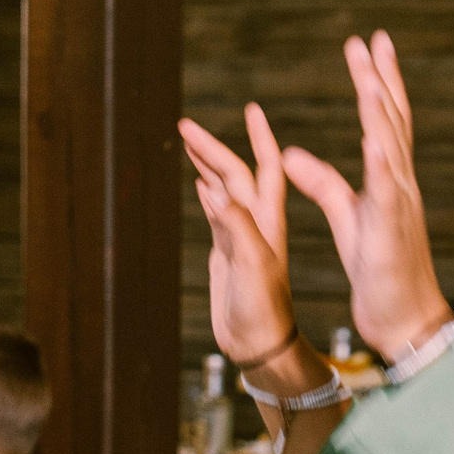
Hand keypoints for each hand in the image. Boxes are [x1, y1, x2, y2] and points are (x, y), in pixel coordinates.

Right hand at [179, 105, 299, 368]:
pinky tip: (200, 181)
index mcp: (268, 220)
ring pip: (224, 190)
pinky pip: (217, 213)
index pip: (267, 168)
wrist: (262, 345)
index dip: (261, 138)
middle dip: (213, 147)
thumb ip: (237, 227)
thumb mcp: (252, 265)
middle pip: (235, 174)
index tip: (252, 109)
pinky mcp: (228, 253)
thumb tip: (216, 188)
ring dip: (208, 164)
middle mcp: (257, 223)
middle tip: (185, 124)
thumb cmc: (263, 309)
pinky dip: (207, 193)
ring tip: (188, 141)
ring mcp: (242, 236)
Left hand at [282, 33, 450, 357]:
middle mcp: (400, 184)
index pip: (383, 121)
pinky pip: (386, 195)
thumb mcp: (345, 218)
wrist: (406, 319)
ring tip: (370, 76)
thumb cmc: (380, 271)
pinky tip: (374, 141)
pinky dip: (381, 166)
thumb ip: (321, 182)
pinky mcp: (391, 233)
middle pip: (391, 122)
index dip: (377, 82)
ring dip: (381, 112)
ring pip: (391, 149)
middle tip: (371, 39)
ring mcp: (399, 206)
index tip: (367, 46)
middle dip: (381, 79)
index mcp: (389, 180)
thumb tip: (290, 153)